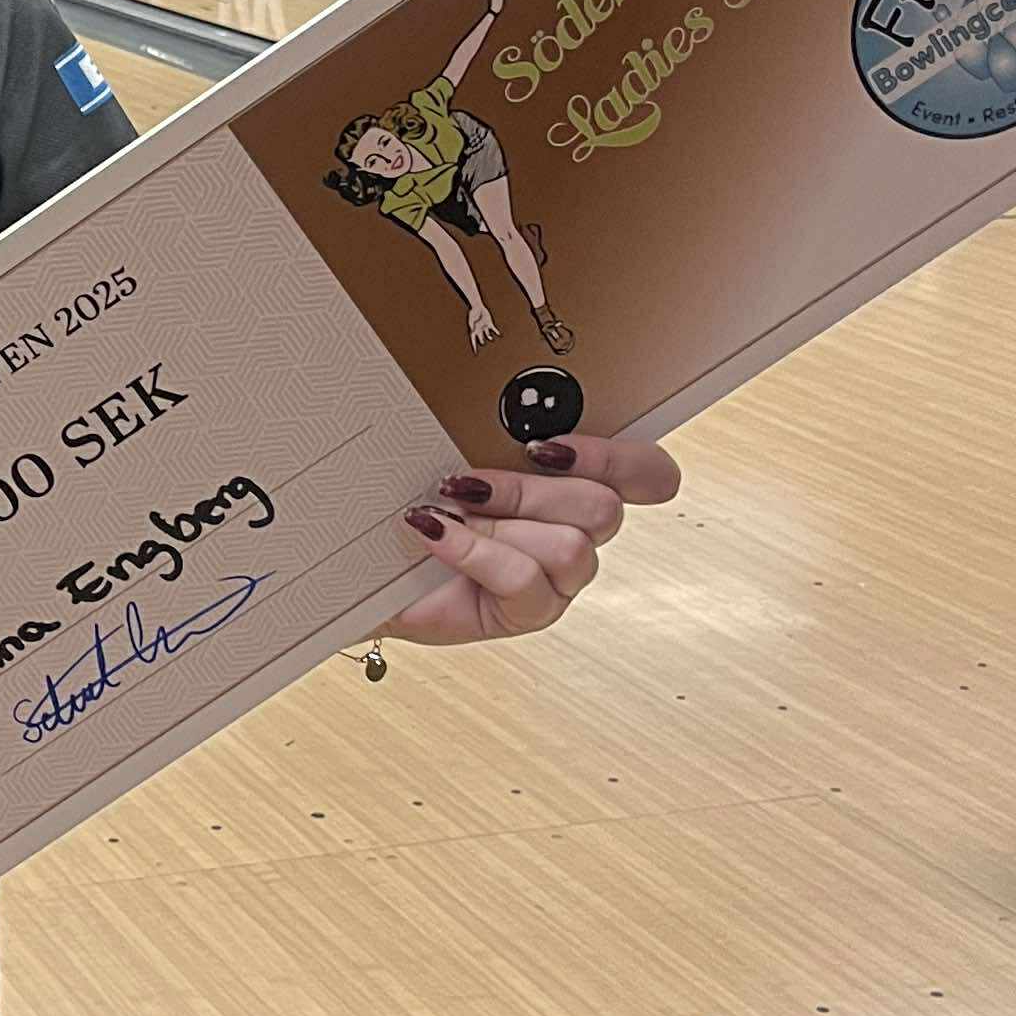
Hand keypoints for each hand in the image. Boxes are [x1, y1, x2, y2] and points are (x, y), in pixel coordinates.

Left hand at [371, 430, 679, 650]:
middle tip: (465, 482)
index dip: (618, 458)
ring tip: (447, 512)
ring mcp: (559, 581)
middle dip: (528, 489)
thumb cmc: (419, 497)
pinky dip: (472, 551)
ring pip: (571, 546)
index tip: (550, 446)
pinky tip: (433, 533)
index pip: (649, 475)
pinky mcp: (530, 613)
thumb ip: (498, 433)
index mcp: (574, 486)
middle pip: (603, 508)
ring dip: (500, 523)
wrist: (366, 558)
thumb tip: (498, 402)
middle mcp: (578, 534)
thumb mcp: (462, 451)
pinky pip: (525, 580)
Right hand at [465, 302, 497, 349]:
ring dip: (489, 337)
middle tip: (483, 344)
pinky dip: (496, 332)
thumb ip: (472, 326)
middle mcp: (479, 329)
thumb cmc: (473, 313)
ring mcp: (484, 327)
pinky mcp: (489, 324)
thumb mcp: (471, 320)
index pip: (473, 340)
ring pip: (487, 334)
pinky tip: (499, 334)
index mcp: (474, 330)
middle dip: (481, 342)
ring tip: (491, 339)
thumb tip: (472, 331)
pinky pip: (493, 329)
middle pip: (480, 338)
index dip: (474, 346)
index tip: (475, 352)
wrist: (477, 307)